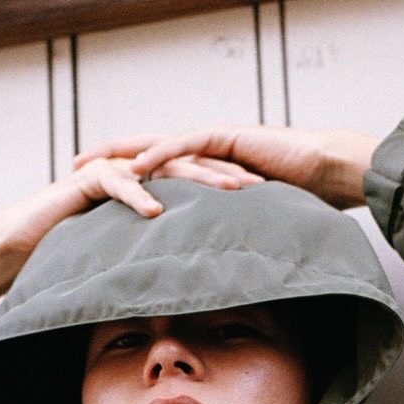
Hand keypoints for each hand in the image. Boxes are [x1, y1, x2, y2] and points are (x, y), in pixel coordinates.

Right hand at [0, 155, 261, 320]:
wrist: (26, 243)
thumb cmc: (78, 254)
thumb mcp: (130, 257)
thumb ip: (161, 258)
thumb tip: (201, 287)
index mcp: (150, 186)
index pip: (197, 181)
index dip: (228, 187)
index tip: (263, 201)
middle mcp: (136, 171)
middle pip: (188, 166)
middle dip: (223, 174)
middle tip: (257, 186)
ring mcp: (113, 171)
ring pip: (161, 165)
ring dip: (194, 177)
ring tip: (224, 190)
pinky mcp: (88, 179)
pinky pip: (117, 184)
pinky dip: (138, 196)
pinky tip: (157, 211)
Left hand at [75, 126, 379, 209]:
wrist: (330, 172)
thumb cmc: (300, 199)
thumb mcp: (251, 221)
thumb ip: (226, 232)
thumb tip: (211, 264)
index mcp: (207, 165)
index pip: (158, 166)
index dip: (125, 173)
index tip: (94, 185)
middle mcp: (205, 149)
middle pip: (146, 149)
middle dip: (108, 156)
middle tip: (73, 166)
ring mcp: (215, 140)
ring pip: (158, 144)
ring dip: (123, 153)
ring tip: (91, 163)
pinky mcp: (229, 139)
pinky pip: (187, 146)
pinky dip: (160, 155)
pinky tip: (135, 167)